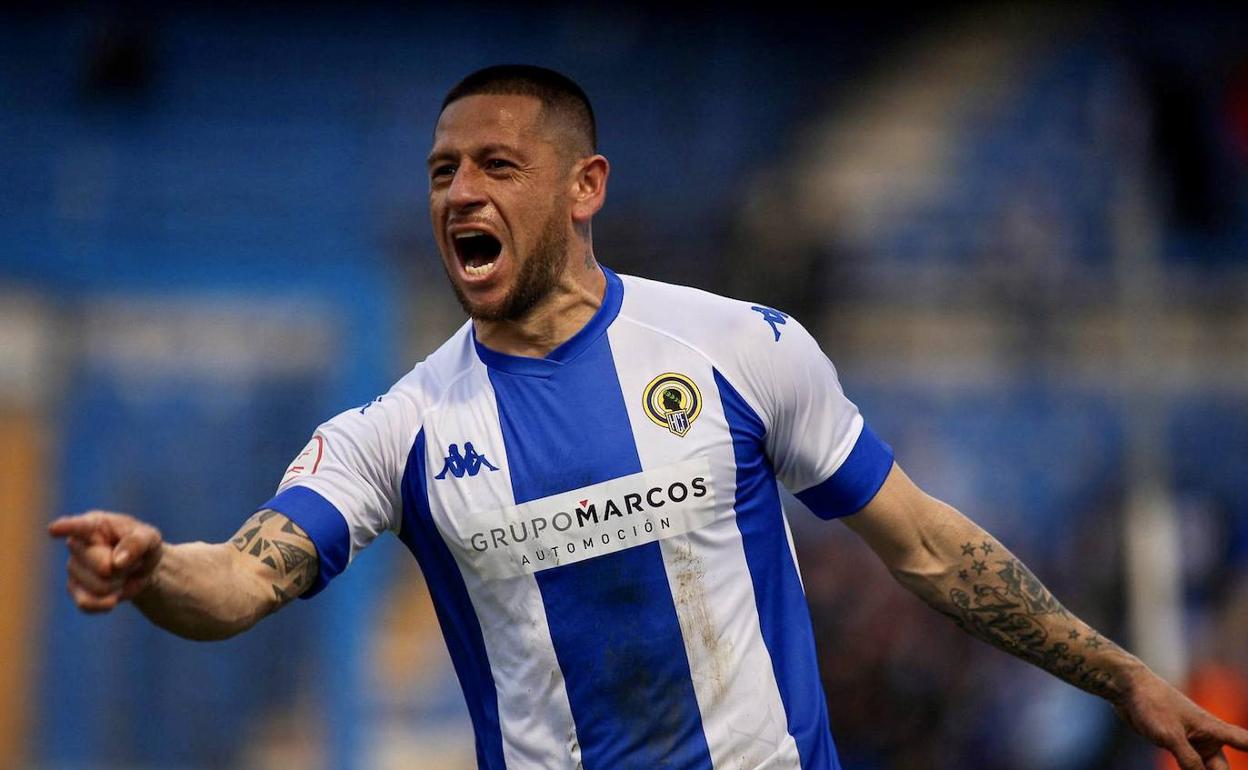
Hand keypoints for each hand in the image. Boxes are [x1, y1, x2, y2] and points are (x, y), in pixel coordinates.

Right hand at [48, 511, 163, 612]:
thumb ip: (137, 543)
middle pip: (102, 566)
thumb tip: (117, 561)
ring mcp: (73, 568)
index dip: (67, 527)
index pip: (79, 526)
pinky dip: (106, 603)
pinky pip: (87, 604)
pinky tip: (113, 596)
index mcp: (94, 524)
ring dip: (119, 585)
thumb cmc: (143, 545)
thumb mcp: (150, 538)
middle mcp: (78, 545)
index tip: (54, 529)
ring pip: (99, 587)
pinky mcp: (74, 590)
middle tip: (129, 563)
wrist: (140, 568)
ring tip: (121, 574)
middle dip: (124, 570)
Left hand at [1113, 667, 1247, 769]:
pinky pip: (1189, 765)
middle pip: (1221, 768)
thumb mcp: (1170, 736)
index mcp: (1212, 729)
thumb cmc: (1152, 704)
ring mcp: (1191, 742)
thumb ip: (1189, 760)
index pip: (1242, 741)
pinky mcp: (1176, 744)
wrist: (1127, 689)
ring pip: (1205, 768)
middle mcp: (1206, 737)